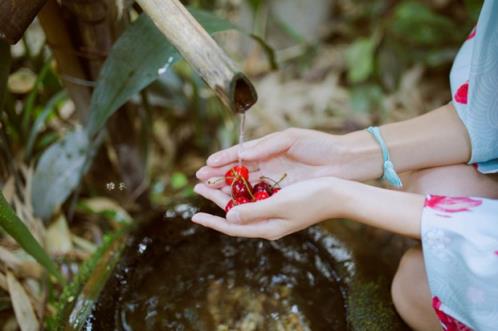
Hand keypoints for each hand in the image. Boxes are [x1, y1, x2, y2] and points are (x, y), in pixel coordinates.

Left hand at [192, 177, 342, 239]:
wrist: (338, 193)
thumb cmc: (311, 199)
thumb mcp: (279, 204)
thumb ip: (253, 211)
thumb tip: (228, 216)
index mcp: (266, 227)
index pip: (232, 226)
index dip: (212, 221)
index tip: (194, 216)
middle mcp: (268, 222)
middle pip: (234, 212)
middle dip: (215, 199)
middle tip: (198, 186)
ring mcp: (274, 213)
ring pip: (243, 203)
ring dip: (226, 192)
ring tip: (210, 182)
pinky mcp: (280, 202)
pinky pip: (254, 197)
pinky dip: (241, 189)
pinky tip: (235, 180)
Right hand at [196, 128, 348, 188]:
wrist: (344, 162)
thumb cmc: (318, 146)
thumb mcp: (290, 139)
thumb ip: (265, 146)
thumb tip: (242, 154)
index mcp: (267, 149)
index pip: (239, 154)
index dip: (222, 160)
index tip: (205, 165)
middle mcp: (267, 166)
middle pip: (237, 172)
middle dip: (217, 177)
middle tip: (199, 181)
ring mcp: (274, 181)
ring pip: (244, 187)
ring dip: (227, 190)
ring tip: (208, 192)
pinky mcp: (282, 194)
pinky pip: (259, 198)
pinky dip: (245, 201)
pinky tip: (232, 204)